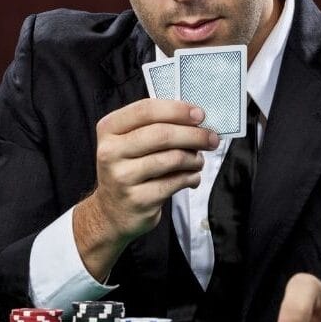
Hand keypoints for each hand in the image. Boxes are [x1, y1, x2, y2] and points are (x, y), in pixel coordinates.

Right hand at [74, 98, 218, 277]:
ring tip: (198, 161)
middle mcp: (110, 152)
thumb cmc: (129, 169)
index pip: (145, 110)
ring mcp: (122, 177)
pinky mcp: (138, 199)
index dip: (177, 110)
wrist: (112, 211)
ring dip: (194, 159)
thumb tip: (196, 121)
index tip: (199, 115)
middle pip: (162, 134)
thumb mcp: (129, 142)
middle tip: (212, 138)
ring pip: (172, 159)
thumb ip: (155, 127)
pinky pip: (175, 182)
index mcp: (109, 129)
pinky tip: (192, 177)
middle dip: (194, 135)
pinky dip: (191, 177)